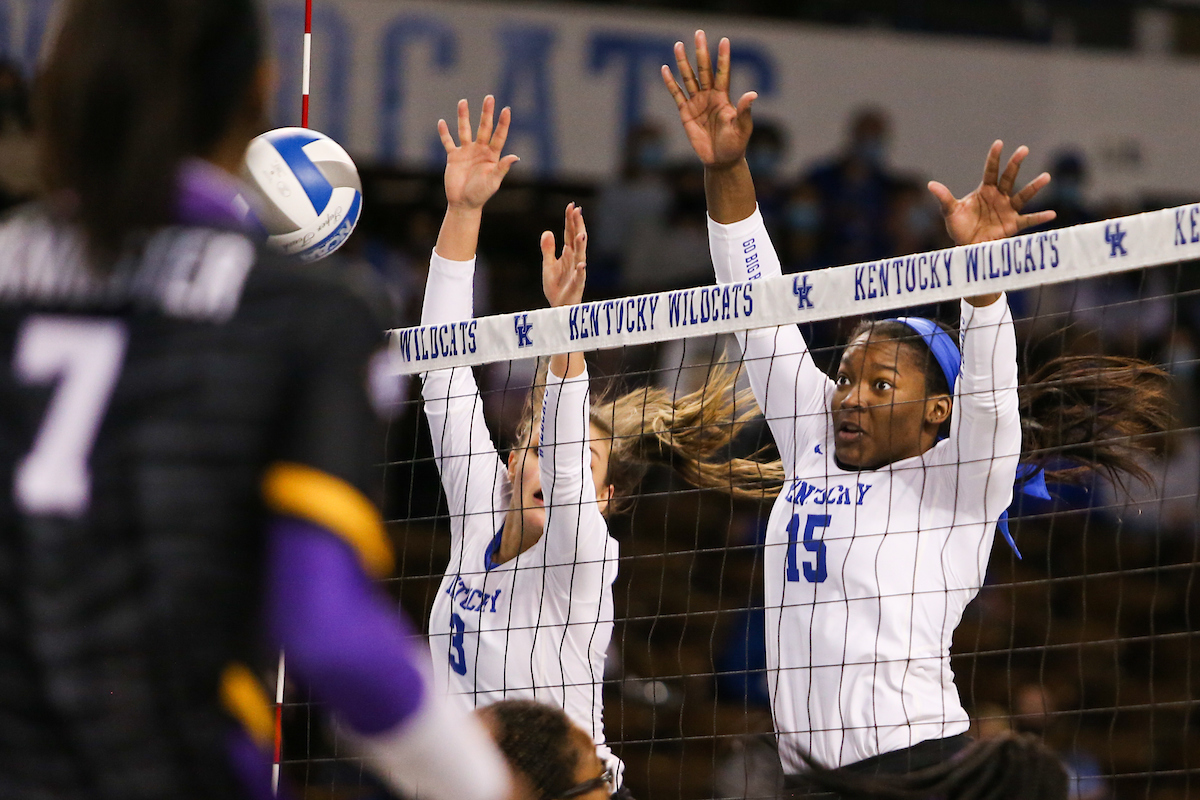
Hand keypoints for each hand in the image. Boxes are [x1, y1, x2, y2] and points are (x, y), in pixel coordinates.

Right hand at [438, 96, 518, 209]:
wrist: (463, 204)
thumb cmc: (481, 194)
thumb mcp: (493, 182)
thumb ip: (502, 168)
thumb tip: (515, 157)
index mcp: (492, 155)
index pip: (499, 135)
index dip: (503, 123)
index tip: (506, 109)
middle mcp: (480, 150)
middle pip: (484, 127)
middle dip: (486, 113)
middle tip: (489, 98)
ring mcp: (466, 152)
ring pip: (464, 130)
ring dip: (463, 116)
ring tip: (463, 102)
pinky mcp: (453, 156)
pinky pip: (448, 142)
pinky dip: (444, 133)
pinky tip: (441, 122)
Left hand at [541, 203, 586, 307]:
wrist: (558, 308)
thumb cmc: (556, 287)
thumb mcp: (548, 265)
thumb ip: (548, 249)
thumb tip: (548, 231)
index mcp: (568, 254)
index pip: (569, 234)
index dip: (570, 220)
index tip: (571, 206)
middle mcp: (575, 260)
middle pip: (576, 240)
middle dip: (577, 226)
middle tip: (577, 211)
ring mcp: (577, 272)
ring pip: (580, 256)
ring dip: (581, 246)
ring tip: (581, 234)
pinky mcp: (576, 286)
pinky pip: (579, 278)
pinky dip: (581, 271)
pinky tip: (582, 264)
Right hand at [661, 30, 756, 168]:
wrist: (721, 160)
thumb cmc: (735, 144)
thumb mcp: (743, 128)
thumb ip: (745, 111)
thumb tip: (752, 94)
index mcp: (724, 97)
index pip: (723, 73)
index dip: (723, 57)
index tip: (724, 40)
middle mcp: (710, 96)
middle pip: (704, 70)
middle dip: (701, 52)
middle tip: (698, 34)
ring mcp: (697, 103)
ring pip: (689, 78)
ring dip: (683, 62)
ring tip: (678, 45)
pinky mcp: (686, 113)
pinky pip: (677, 95)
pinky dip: (671, 83)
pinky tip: (665, 69)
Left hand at [928, 140, 1056, 245]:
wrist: (966, 246)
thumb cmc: (960, 227)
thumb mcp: (950, 212)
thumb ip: (944, 198)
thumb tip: (930, 185)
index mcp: (985, 191)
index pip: (991, 171)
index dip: (994, 157)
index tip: (999, 143)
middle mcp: (999, 197)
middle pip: (1009, 178)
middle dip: (1015, 164)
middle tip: (1023, 149)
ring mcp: (1008, 210)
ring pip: (1022, 196)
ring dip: (1034, 187)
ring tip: (1046, 177)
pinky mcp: (1013, 224)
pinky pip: (1028, 220)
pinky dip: (1039, 217)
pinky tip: (1051, 213)